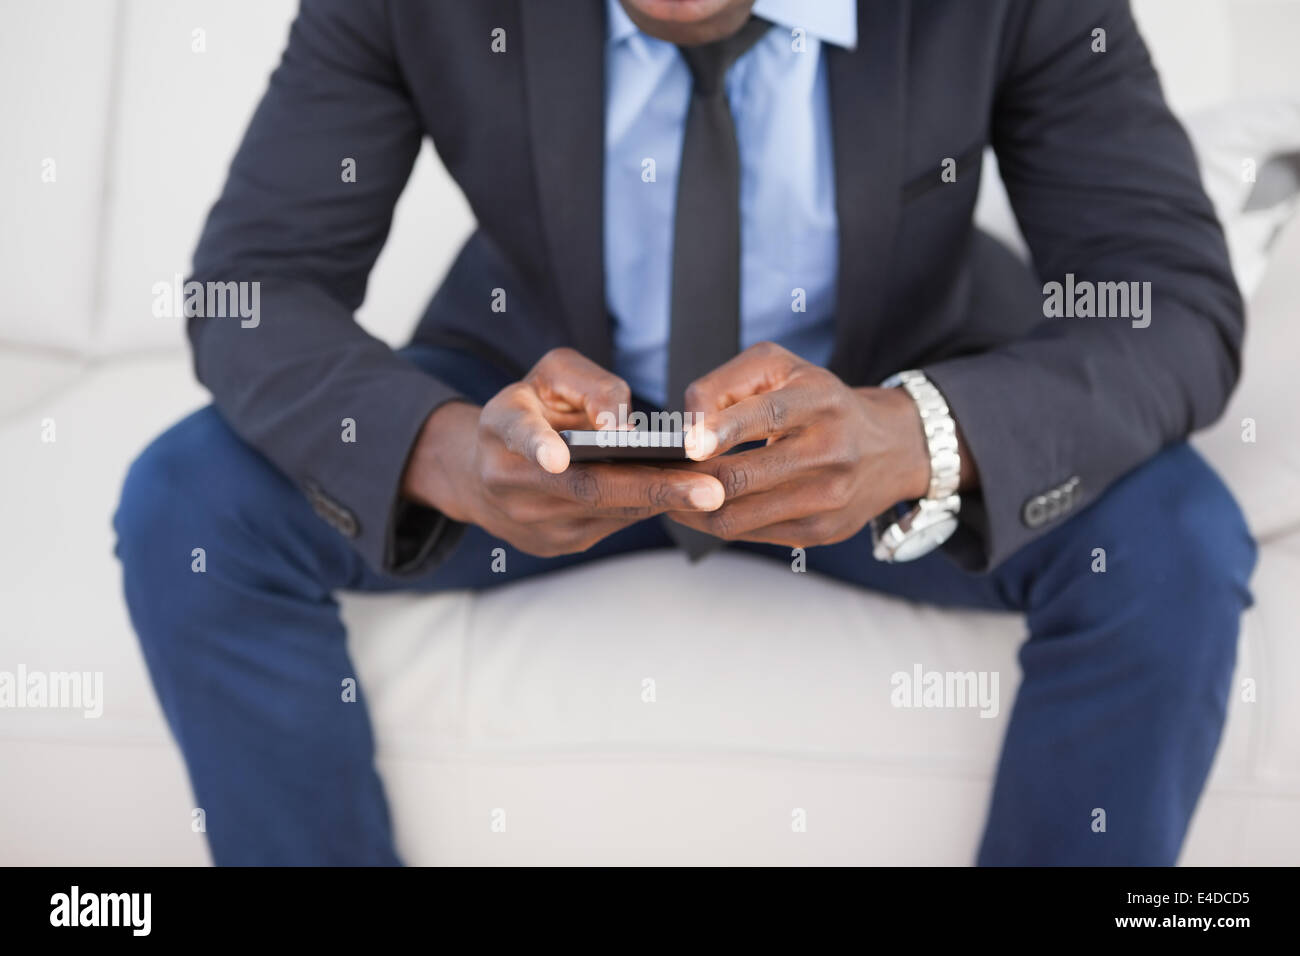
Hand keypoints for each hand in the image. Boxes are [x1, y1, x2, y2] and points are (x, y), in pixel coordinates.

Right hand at [402, 348, 724, 556]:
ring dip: (663, 502)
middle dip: (651, 488)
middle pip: (585, 487)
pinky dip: (649, 508)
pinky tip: (686, 498)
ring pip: (607, 511)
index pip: (517, 434)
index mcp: (500, 428)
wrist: (481, 473)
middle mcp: (510, 480)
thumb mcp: (550, 377)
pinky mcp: (556, 543)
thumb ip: (588, 384)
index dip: (537, 445)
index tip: (558, 458)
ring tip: (713, 491)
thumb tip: (621, 422)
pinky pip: (611, 525)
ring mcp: (532, 521)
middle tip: (707, 489)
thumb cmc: (530, 411)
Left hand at [667, 342, 971, 547]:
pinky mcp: (822, 532)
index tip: (687, 444)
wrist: (891, 448)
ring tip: (664, 492)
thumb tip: (686, 427)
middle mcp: (830, 450)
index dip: (722, 430)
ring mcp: (828, 498)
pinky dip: (714, 522)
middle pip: (742, 477)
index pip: (766, 415)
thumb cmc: (817, 399)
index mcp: (819, 401)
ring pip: (738, 516)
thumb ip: (726, 385)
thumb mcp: (779, 368)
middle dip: (688, 479)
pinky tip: (695, 508)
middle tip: (653, 473)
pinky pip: (750, 534)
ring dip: (691, 508)